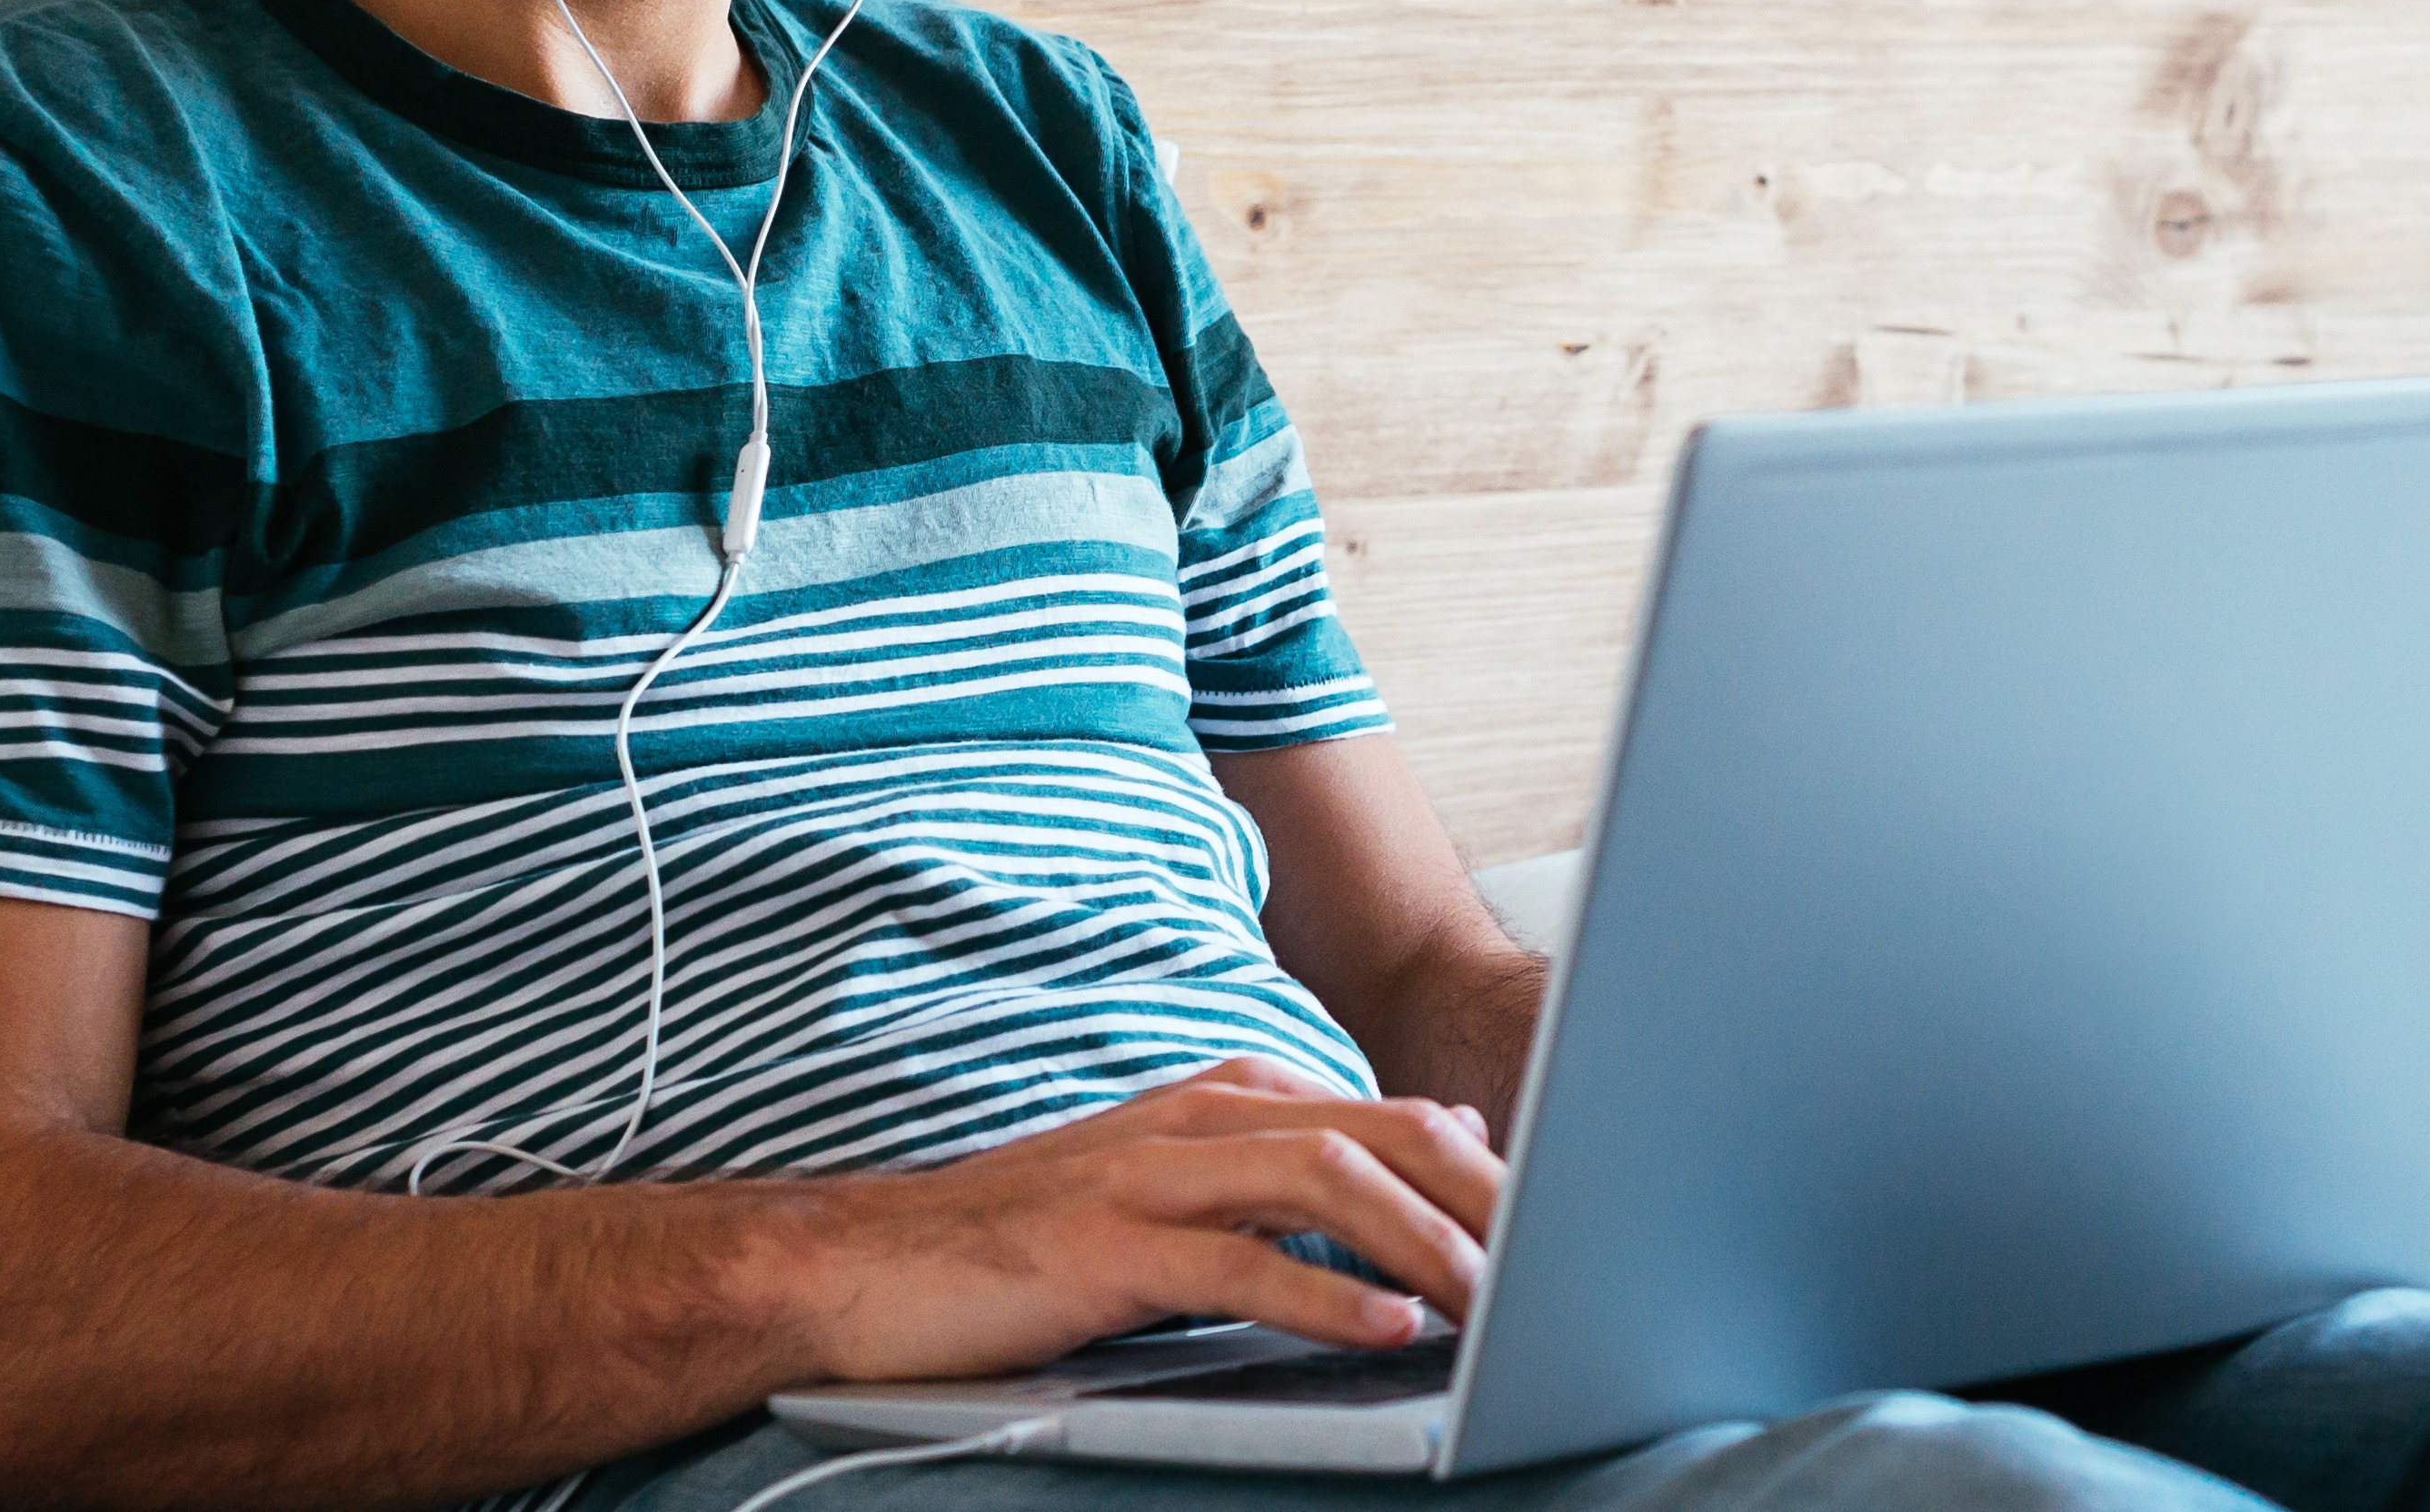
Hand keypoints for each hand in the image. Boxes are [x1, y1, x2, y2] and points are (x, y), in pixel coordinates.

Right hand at [767, 1059, 1502, 1385]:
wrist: (868, 1266)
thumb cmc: (1027, 1243)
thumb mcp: (1172, 1195)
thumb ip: (1284, 1181)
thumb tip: (1425, 1175)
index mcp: (1221, 1102)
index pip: (1385, 1117)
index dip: (1482, 1169)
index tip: (1557, 1224)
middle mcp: (1196, 1121)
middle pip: (1378, 1134)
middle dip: (1481, 1195)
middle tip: (1561, 1259)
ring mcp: (1150, 1177)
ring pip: (1325, 1183)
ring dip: (1424, 1240)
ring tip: (1496, 1296)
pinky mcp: (1107, 1249)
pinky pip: (1239, 1265)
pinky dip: (1325, 1297)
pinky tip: (1387, 1326)